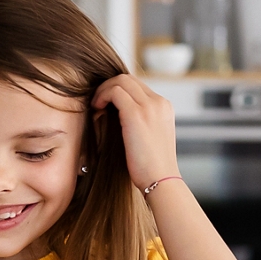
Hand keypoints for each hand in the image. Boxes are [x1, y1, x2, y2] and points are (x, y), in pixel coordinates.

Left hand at [90, 74, 178, 192]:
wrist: (161, 181)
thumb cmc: (151, 167)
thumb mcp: (150, 137)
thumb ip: (140, 122)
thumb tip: (115, 115)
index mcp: (164, 107)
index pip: (137, 86)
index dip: (118, 90)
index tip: (106, 104)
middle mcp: (159, 102)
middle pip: (128, 78)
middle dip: (109, 86)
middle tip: (97, 102)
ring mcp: (150, 106)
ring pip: (121, 80)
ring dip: (104, 90)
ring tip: (96, 106)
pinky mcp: (137, 114)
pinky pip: (115, 92)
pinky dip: (102, 96)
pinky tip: (96, 110)